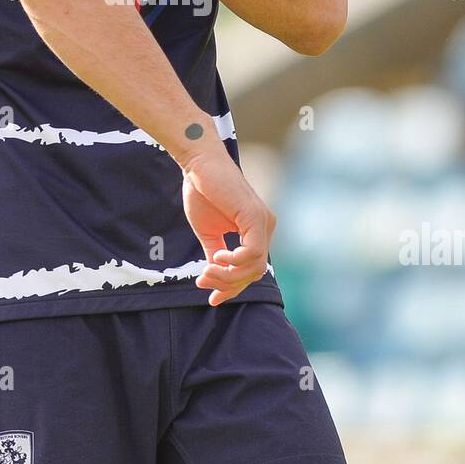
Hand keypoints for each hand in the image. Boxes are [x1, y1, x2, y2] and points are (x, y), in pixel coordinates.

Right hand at [179, 144, 276, 305]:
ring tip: (206, 271)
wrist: (199, 165)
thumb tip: (215, 280)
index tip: (211, 299)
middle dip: (228, 285)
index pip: (251, 270)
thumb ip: (216, 255)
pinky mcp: (256, 217)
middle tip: (203, 282)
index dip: (232, 289)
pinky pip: (252, 253)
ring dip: (228, 276)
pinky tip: (217, 257)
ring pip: (254, 267)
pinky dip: (234, 262)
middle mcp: (265, 228)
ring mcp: (264, 222)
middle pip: (254, 273)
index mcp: (256, 232)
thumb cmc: (203, 193)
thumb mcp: (209, 233)